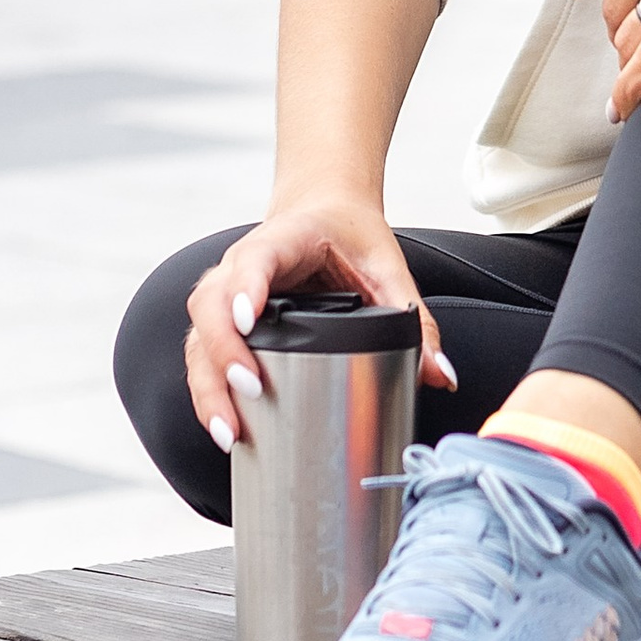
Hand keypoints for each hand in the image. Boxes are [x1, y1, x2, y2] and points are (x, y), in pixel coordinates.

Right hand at [183, 192, 454, 452]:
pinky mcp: (224, 323)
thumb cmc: (350, 234)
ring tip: (232, 430)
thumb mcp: (387, 268)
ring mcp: (226, 295)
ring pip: (199, 337)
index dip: (245, 289)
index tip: (249, 321)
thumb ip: (414, 319)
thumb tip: (440, 374)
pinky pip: (203, 356)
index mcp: (282, 239)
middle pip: (211, 306)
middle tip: (252, 390)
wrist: (324, 210)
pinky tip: (227, 428)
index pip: (253, 260)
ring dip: (208, 384)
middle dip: (223, 353)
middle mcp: (241, 266)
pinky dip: (209, 392)